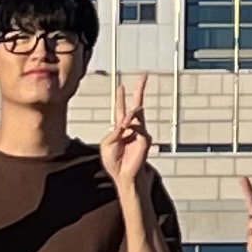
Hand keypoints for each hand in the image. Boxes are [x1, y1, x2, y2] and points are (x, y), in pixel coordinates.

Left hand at [101, 75, 153, 192]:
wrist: (123, 175)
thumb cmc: (114, 162)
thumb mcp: (107, 145)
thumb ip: (113, 132)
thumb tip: (124, 124)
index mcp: (121, 128)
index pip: (121, 109)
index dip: (121, 98)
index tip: (121, 86)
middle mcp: (131, 127)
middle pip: (137, 104)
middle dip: (140, 89)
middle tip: (144, 75)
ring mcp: (140, 132)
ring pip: (136, 114)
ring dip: (128, 116)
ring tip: (123, 125)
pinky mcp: (145, 138)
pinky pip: (137, 127)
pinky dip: (130, 129)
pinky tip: (127, 134)